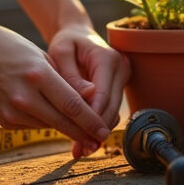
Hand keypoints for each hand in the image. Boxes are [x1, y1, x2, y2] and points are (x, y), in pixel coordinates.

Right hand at [0, 19, 112, 157]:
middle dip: (84, 134)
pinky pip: (31, 125)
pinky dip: (44, 122)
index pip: (73, 105)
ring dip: (65, 129)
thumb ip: (65, 80)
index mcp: (38, 75)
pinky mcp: (1, 119)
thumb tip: (92, 96)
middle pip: (63, 122)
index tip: (105, 132)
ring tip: (82, 131)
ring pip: (48, 126)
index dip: (91, 121)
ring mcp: (10, 111)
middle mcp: (24, 96)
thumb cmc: (10, 48)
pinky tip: (51, 117)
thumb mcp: (41, 57)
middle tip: (100, 142)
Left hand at [47, 24, 130, 157]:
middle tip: (81, 151)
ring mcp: (123, 77)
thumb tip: (86, 97)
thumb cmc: (66, 42)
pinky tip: (83, 139)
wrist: (77, 34)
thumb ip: (70, 75)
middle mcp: (121, 67)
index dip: (92, 118)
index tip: (79, 137)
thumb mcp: (61, 53)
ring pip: (113, 110)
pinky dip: (97, 123)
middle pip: (112, 106)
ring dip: (98, 131)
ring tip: (81, 150)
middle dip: (95, 130)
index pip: (103, 95)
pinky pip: (110, 108)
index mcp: (107, 58)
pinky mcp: (118, 86)